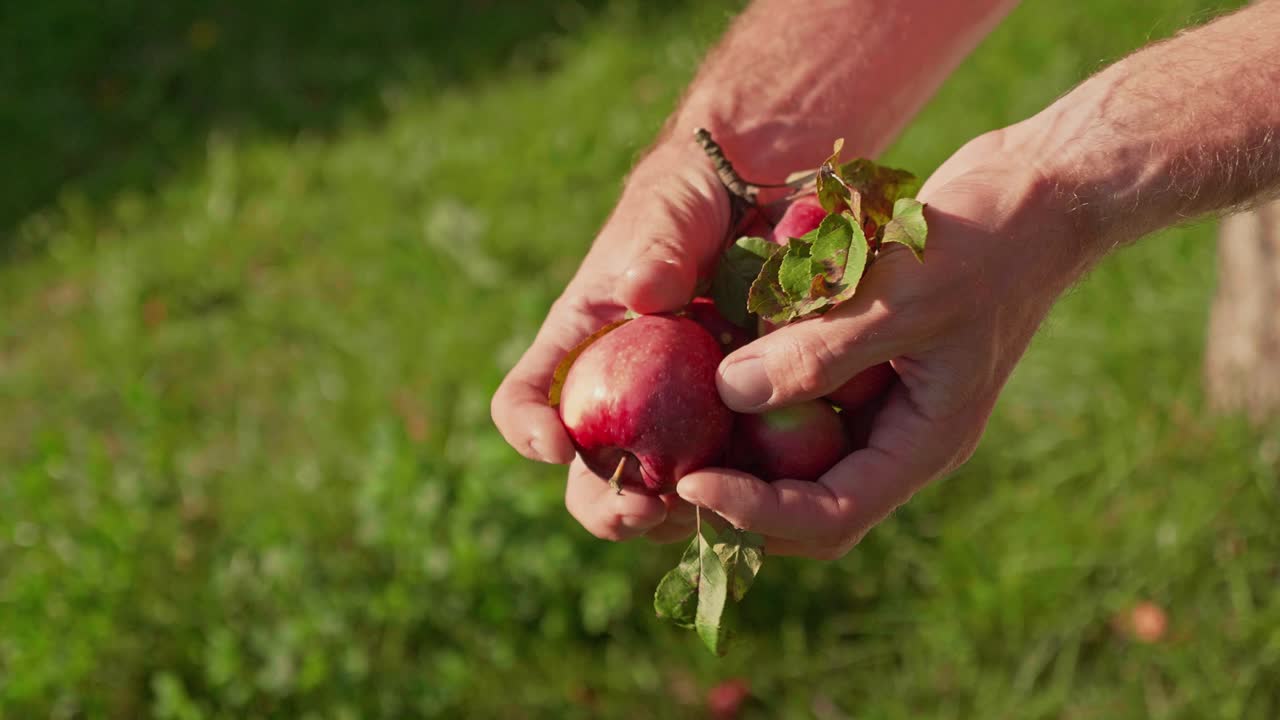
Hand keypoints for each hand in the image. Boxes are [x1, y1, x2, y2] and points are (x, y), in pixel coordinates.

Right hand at [491, 143, 730, 542]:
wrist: (768, 188)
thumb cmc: (695, 191)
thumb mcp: (670, 208)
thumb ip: (656, 247)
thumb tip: (639, 294)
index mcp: (583, 347)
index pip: (526, 401)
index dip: (528, 430)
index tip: (557, 446)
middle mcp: (622, 392)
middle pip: (590, 471)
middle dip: (605, 504)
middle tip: (640, 512)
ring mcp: (680, 413)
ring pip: (657, 488)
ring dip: (671, 514)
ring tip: (699, 514)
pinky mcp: (737, 423)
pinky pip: (728, 473)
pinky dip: (736, 492)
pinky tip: (761, 496)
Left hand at [676, 127, 1099, 558]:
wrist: (1035, 190)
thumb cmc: (986, 241)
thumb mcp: (904, 294)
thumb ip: (823, 350)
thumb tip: (729, 394)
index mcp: (921, 444)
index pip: (829, 515)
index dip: (755, 514)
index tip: (688, 484)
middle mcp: (894, 435)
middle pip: (800, 503)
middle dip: (731, 501)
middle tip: (658, 479)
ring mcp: (876, 400)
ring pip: (791, 455)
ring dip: (733, 451)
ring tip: (667, 433)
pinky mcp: (858, 359)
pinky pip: (793, 397)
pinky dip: (748, 391)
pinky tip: (701, 364)